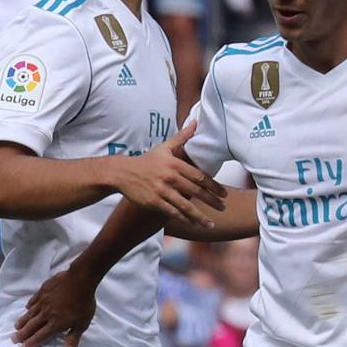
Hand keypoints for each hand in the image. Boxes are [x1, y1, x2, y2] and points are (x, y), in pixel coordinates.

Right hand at [13, 263, 99, 346]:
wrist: (80, 280)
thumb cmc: (84, 303)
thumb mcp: (82, 324)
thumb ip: (72, 340)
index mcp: (55, 324)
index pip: (40, 336)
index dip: (32, 343)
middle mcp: (46, 314)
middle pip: (31, 326)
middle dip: (22, 334)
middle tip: (13, 339)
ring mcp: (43, 302)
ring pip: (30, 314)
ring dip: (23, 321)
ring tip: (16, 326)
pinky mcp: (43, 291)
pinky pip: (34, 300)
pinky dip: (30, 305)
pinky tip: (27, 307)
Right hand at [106, 120, 224, 226]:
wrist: (122, 173)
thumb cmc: (146, 161)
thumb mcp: (164, 147)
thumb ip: (182, 137)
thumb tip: (196, 122)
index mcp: (175, 164)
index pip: (200, 177)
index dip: (214, 186)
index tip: (224, 194)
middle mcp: (170, 178)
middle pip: (196, 192)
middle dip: (212, 201)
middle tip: (223, 207)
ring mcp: (162, 191)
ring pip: (186, 206)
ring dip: (200, 217)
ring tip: (211, 224)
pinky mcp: (154, 202)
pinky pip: (172, 212)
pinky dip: (184, 219)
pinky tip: (192, 224)